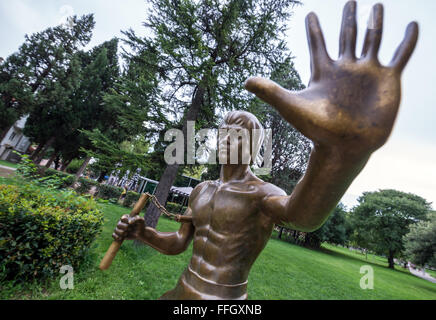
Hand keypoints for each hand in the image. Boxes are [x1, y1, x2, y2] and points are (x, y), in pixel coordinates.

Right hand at [112, 214, 145, 240]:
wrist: (141, 233)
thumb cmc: (141, 225)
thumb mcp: (141, 220)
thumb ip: (136, 219)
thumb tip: (129, 222)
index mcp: (126, 217)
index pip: (123, 218)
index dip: (127, 221)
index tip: (131, 224)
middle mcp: (121, 222)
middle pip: (119, 224)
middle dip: (125, 228)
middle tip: (131, 229)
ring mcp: (119, 228)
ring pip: (116, 230)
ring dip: (122, 233)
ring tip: (126, 233)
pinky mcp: (118, 234)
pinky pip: (113, 235)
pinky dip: (116, 237)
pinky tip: (121, 238)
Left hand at [245, 1, 417, 156]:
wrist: (345, 147)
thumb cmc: (317, 129)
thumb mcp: (291, 105)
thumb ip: (269, 91)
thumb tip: (244, 81)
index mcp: (323, 71)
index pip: (317, 44)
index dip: (313, 29)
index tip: (309, 14)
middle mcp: (346, 69)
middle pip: (347, 36)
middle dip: (349, 18)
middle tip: (350, 1)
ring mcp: (367, 73)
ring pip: (373, 40)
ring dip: (375, 23)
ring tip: (377, 6)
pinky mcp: (388, 79)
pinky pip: (401, 54)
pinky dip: (408, 41)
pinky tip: (414, 25)